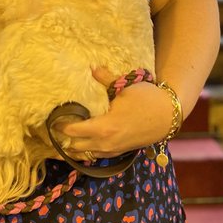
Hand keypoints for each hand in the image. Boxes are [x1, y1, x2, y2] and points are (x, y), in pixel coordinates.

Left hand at [58, 67, 175, 157]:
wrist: (168, 116)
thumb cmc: (147, 99)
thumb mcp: (125, 87)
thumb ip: (105, 79)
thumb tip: (91, 67)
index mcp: (104, 127)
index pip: (73, 130)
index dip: (61, 126)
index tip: (53, 119)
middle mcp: (106, 142)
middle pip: (76, 146)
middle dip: (64, 139)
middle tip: (55, 128)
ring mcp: (114, 149)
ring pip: (86, 154)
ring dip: (75, 146)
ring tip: (66, 136)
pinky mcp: (121, 151)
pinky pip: (98, 155)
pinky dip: (88, 150)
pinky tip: (84, 142)